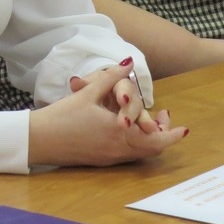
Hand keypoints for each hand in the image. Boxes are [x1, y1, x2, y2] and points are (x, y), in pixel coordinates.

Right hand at [28, 62, 187, 166]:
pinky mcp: (101, 161)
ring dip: (150, 139)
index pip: (155, 138)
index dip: (172, 134)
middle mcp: (118, 149)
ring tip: (149, 121)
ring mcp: (109, 157)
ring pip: (140, 153)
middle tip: (165, 117)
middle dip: (164, 135)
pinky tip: (128, 127)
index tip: (185, 129)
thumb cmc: (62, 115)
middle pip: (152, 149)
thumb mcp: (88, 92)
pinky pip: (127, 155)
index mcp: (118, 132)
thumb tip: (129, 62)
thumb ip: (111, 77)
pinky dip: (136, 143)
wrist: (39, 140)